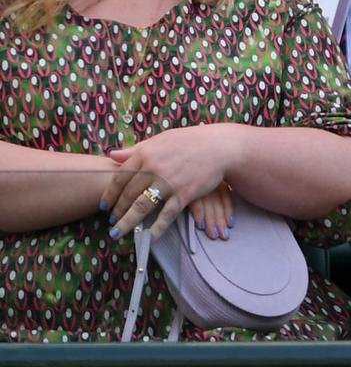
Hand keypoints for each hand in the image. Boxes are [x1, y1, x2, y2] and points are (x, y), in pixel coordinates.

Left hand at [101, 125, 235, 239]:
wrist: (219, 147)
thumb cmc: (190, 141)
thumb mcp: (161, 140)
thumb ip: (136, 149)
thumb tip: (111, 155)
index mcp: (146, 154)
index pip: (120, 178)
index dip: (109, 194)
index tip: (104, 206)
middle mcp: (154, 168)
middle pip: (128, 195)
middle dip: (117, 211)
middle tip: (111, 222)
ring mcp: (169, 182)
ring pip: (141, 207)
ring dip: (127, 223)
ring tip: (117, 233)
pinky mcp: (184, 194)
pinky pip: (166, 215)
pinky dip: (156, 228)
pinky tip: (148, 237)